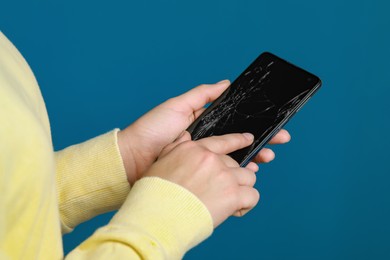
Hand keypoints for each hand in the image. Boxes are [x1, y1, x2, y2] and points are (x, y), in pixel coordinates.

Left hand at [117, 80, 290, 184]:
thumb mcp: (177, 106)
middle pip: (241, 140)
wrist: (134, 159)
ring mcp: (204, 159)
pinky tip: (252, 169)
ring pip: (236, 157)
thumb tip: (226, 82)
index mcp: (204, 124)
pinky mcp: (200, 175)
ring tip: (269, 155)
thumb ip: (201, 95)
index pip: (235, 123)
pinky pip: (224, 173)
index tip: (272, 123)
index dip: (254, 123)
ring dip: (256, 156)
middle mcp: (207, 141)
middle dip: (263, 139)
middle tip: (281, 139)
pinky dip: (239, 172)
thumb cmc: (153, 130)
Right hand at [144, 131, 259, 227]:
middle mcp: (211, 159)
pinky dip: (246, 204)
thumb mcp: (161, 161)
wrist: (157, 216)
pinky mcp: (232, 194)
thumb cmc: (155, 194)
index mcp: (195, 150)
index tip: (248, 139)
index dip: (238, 140)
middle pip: (236, 164)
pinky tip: (234, 210)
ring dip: (242, 189)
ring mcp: (224, 176)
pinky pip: (253, 195)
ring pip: (249, 177)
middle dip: (232, 178)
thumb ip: (176, 148)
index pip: (223, 142)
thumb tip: (185, 137)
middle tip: (221, 193)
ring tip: (229, 202)